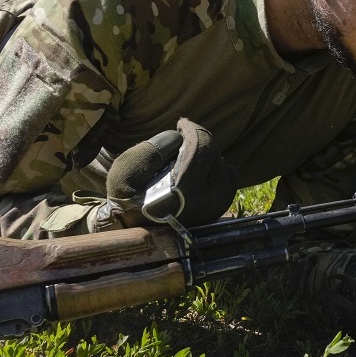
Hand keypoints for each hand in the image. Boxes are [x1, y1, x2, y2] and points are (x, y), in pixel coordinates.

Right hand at [104, 118, 238, 226]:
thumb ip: (150, 151)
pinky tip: (201, 173)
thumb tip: (177, 138)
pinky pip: (229, 178)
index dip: (191, 128)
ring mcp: (217, 205)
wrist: (137, 232)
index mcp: (186, 188)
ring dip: (208, 157)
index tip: (181, 124)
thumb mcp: (126, 173)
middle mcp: (207, 197)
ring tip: (189, 160)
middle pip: (213, 152)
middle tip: (181, 143)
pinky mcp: (220, 210)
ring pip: (224, 164)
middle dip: (197, 142)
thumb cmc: (129, 199)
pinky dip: (217, 169)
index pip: (201, 145)